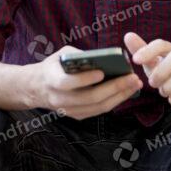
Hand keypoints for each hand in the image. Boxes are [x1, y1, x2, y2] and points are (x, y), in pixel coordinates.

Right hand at [21, 45, 142, 120]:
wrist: (36, 88)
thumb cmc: (53, 66)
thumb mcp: (62, 54)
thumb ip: (80, 56)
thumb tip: (105, 58)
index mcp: (52, 80)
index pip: (68, 83)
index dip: (85, 79)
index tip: (102, 72)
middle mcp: (59, 99)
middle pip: (89, 98)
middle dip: (114, 88)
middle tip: (132, 78)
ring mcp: (68, 111)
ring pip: (97, 107)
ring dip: (119, 96)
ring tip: (134, 84)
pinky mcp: (77, 116)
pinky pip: (98, 111)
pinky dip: (114, 101)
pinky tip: (126, 91)